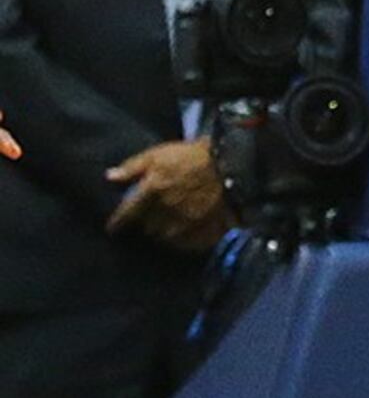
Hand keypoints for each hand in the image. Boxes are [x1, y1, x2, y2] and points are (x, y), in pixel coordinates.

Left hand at [106, 139, 225, 249]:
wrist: (231, 162)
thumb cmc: (192, 156)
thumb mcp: (159, 154)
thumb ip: (133, 167)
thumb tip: (109, 177)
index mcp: (153, 191)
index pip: (127, 214)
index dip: (117, 223)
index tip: (112, 229)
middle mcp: (166, 211)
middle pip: (147, 228)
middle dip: (146, 224)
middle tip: (149, 220)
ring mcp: (187, 222)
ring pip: (166, 237)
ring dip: (164, 232)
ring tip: (167, 226)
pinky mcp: (205, 229)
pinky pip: (187, 243)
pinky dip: (183, 240)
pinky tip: (185, 233)